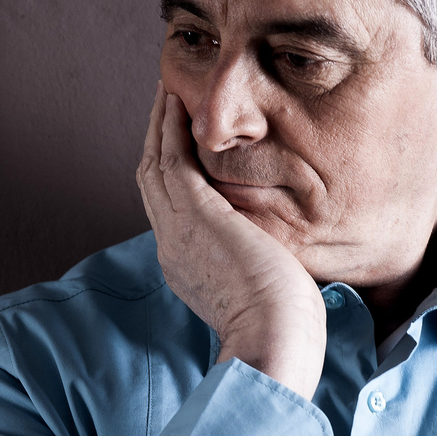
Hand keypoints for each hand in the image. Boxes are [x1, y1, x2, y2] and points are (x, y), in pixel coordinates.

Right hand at [137, 85, 324, 397]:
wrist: (272, 344)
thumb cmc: (284, 329)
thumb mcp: (265, 290)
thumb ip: (260, 264)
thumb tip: (281, 254)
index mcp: (186, 265)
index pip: (170, 208)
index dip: (171, 171)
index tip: (182, 144)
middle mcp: (172, 245)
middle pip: (152, 179)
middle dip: (156, 139)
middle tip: (165, 103)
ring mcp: (178, 229)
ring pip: (156, 163)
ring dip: (159, 124)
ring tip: (167, 91)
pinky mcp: (195, 214)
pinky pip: (173, 159)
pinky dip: (170, 129)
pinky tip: (177, 103)